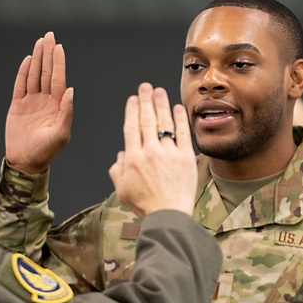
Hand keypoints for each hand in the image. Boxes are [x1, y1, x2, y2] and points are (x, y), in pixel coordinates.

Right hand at [4, 31, 73, 173]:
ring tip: (39, 42)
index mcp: (57, 106)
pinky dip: (23, 73)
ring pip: (34, 75)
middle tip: (49, 36)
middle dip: (48, 54)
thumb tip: (71, 90)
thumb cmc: (46, 151)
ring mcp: (31, 102)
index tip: (59, 46)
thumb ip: (66, 112)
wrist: (26, 162)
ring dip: (37, 59)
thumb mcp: (60, 134)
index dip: (59, 62)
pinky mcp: (17, 106)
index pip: (58, 79)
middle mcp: (45, 100)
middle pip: (46, 72)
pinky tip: (28, 60)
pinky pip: (20, 86)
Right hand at [109, 83, 195, 216]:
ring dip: (161, 104)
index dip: (132, 110)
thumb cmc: (145, 205)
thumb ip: (117, 171)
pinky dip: (180, 118)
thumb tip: (120, 156)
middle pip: (147, 119)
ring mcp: (169, 153)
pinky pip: (183, 133)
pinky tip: (178, 107)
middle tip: (145, 87)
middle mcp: (150, 152)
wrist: (168, 215)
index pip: (131, 127)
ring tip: (160, 91)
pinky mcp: (186, 157)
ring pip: (164, 123)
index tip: (133, 99)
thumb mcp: (122, 190)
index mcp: (133, 158)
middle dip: (145, 100)